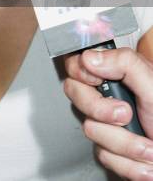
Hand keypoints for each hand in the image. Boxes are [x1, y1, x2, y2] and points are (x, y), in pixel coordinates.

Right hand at [64, 47, 152, 179]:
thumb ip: (124, 63)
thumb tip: (89, 57)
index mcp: (117, 74)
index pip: (77, 63)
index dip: (82, 73)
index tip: (99, 82)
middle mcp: (107, 96)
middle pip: (75, 94)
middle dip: (101, 110)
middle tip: (126, 114)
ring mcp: (106, 123)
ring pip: (90, 129)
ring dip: (126, 144)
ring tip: (147, 146)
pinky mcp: (108, 149)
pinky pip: (103, 155)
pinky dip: (129, 162)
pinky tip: (145, 158)